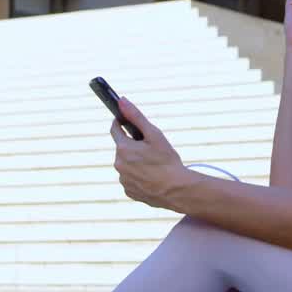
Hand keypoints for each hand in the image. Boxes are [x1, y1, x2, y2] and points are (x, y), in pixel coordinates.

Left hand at [111, 97, 186, 211]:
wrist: (176, 190)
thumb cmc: (167, 161)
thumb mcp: (154, 134)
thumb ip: (136, 116)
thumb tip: (121, 100)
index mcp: (123, 148)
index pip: (115, 129)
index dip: (121, 123)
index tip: (125, 120)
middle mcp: (118, 164)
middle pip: (123, 148)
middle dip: (134, 146)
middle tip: (151, 148)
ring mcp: (123, 180)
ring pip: (127, 165)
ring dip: (136, 162)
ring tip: (155, 165)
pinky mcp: (129, 191)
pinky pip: (131, 179)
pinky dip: (139, 176)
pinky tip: (153, 177)